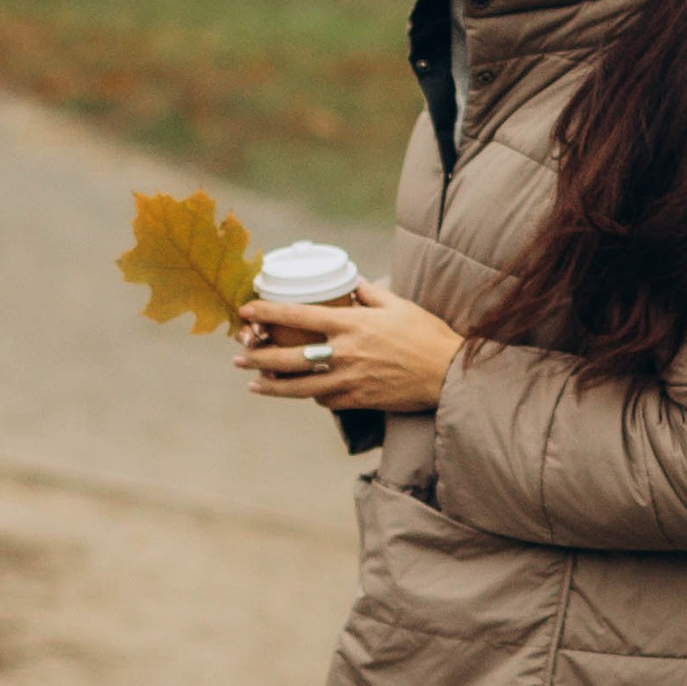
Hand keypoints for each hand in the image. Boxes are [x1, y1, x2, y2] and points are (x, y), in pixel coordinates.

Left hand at [231, 279, 463, 413]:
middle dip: (258, 356)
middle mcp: (344, 353)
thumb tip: (351, 284)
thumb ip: (369, 293)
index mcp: (351, 324)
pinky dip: (311, 396)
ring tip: (253, 383)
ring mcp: (348, 380)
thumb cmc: (426, 335)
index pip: (297, 315)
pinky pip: (324, 400)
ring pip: (298, 387)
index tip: (246, 310)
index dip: (267, 311)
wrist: (448, 374)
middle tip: (238, 357)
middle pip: (288, 357)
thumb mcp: (398, 305)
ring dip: (272, 386)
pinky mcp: (358, 401)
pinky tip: (301, 393)